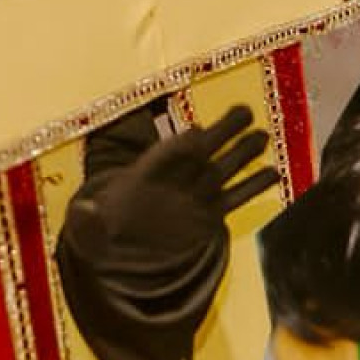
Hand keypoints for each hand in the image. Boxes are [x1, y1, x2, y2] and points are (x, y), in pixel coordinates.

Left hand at [55, 104, 279, 359]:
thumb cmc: (103, 227)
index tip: (197, 134)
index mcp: (144, 175)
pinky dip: (254, 186)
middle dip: (221, 132)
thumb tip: (84, 210)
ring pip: (223, 168)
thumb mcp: (89, 228)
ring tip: (263, 136)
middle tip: (243, 112)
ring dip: (242, 152)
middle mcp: (174, 180)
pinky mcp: (209, 215)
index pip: (166, 155)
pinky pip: (235, 198)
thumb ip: (88, 219)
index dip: (180, 145)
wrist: (122, 246)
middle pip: (202, 151)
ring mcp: (195, 195)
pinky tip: (274, 174)